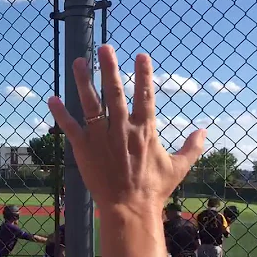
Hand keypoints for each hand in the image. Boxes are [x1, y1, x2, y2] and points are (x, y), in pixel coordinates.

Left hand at [48, 45, 205, 213]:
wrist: (129, 209)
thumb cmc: (154, 189)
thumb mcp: (178, 167)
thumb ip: (191, 147)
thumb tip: (204, 131)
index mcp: (145, 130)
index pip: (145, 96)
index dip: (144, 75)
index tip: (142, 55)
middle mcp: (122, 129)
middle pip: (115, 93)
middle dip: (110, 68)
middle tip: (105, 47)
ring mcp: (101, 138)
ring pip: (91, 104)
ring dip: (84, 82)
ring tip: (79, 61)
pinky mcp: (83, 149)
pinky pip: (70, 127)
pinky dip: (61, 113)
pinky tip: (53, 98)